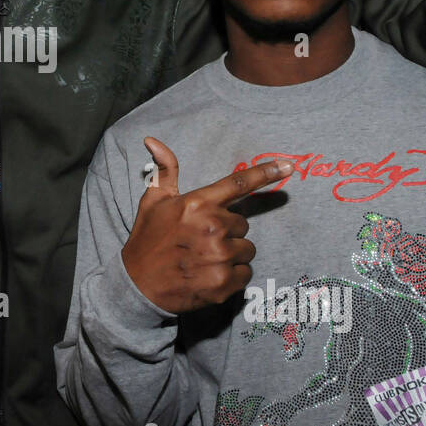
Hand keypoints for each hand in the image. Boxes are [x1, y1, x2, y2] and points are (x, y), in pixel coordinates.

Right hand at [121, 138, 292, 313]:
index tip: (289, 165)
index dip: (266, 173)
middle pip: (243, 224)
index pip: (238, 184)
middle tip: (202, 240)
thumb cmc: (147, 240)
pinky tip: (208, 275)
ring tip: (204, 259)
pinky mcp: (223, 283)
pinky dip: (231, 276)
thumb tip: (152, 140)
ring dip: (231, 254)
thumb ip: (164, 170)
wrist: (137, 285)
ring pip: (247, 250)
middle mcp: (212, 228)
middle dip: (228, 231)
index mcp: (197, 204)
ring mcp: (219, 257)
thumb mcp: (153, 201)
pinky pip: (245, 274)